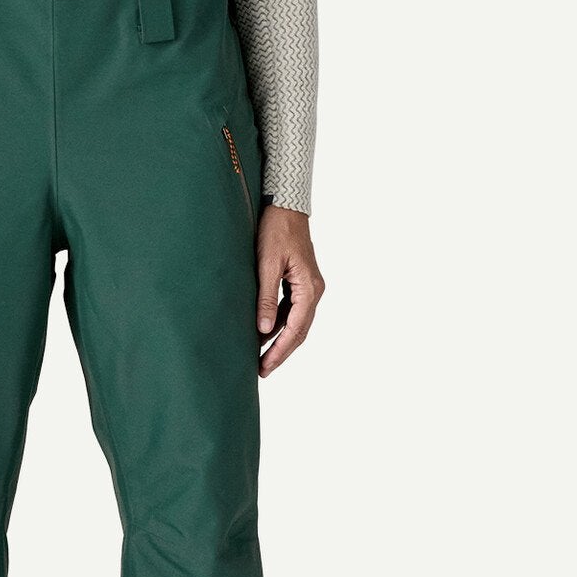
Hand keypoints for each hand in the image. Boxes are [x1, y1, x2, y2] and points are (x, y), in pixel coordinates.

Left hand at [255, 205, 324, 376]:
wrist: (286, 205)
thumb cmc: (275, 230)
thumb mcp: (266, 264)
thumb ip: (265, 298)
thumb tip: (264, 331)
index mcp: (309, 288)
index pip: (295, 329)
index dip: (280, 351)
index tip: (265, 367)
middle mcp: (314, 290)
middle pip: (299, 331)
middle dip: (281, 352)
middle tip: (262, 371)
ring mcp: (309, 286)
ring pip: (296, 322)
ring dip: (281, 340)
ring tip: (262, 358)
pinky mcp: (300, 282)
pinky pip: (292, 310)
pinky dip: (280, 324)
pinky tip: (265, 333)